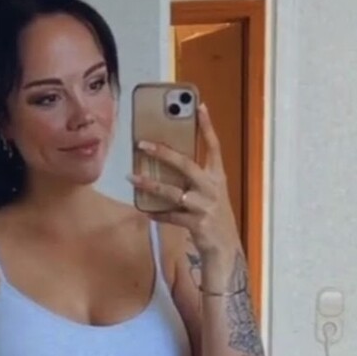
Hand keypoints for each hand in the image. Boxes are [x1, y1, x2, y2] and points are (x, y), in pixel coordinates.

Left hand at [128, 101, 240, 265]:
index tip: (199, 106)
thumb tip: (168, 164)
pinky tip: (145, 209)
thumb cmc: (213, 217)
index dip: (207, 126)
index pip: (214, 146)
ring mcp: (205, 206)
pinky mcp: (197, 224)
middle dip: (162, 153)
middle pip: (186, 164)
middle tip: (142, 144)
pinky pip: (171, 216)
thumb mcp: (211, 194)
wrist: (225, 249)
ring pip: (172, 192)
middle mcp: (212, 188)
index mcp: (218, 177)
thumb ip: (195, 179)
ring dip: (150, 185)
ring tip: (131, 178)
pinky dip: (157, 213)